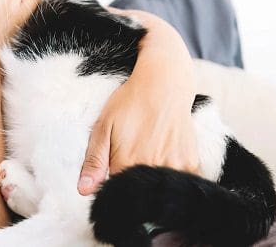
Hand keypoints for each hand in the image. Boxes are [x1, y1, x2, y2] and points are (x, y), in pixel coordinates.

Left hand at [77, 7, 199, 194]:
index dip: (111, 187)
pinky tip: (162, 153)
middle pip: (139, 193)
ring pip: (159, 189)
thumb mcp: (103, 127)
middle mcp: (153, 168)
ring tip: (147, 149)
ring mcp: (175, 166)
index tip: (112, 172)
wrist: (165, 83)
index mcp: (127, 164)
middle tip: (132, 152)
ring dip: (150, 180)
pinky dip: (169, 175)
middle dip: (131, 183)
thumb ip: (94, 161)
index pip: (116, 192)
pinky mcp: (191, 163)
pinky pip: (178, 181)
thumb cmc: (130, 103)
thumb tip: (84, 191)